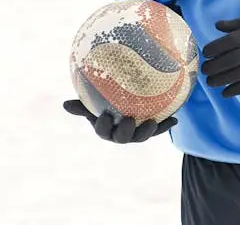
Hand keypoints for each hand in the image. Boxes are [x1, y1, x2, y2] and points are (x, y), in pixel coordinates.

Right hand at [63, 99, 177, 143]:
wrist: (127, 101)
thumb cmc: (105, 101)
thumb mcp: (94, 101)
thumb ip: (82, 104)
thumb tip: (64, 104)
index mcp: (106, 128)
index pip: (102, 131)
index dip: (103, 126)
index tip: (104, 116)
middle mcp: (121, 134)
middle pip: (123, 137)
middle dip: (126, 132)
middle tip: (130, 120)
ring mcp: (137, 133)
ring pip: (142, 136)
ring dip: (148, 131)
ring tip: (153, 122)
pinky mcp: (152, 130)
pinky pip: (159, 129)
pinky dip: (167, 125)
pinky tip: (175, 120)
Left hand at [201, 13, 239, 97]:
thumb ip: (236, 24)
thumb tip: (216, 26)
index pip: (232, 40)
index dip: (216, 47)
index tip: (205, 52)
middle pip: (233, 59)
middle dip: (215, 66)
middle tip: (204, 69)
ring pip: (239, 74)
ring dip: (222, 80)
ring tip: (210, 82)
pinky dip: (236, 90)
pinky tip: (224, 93)